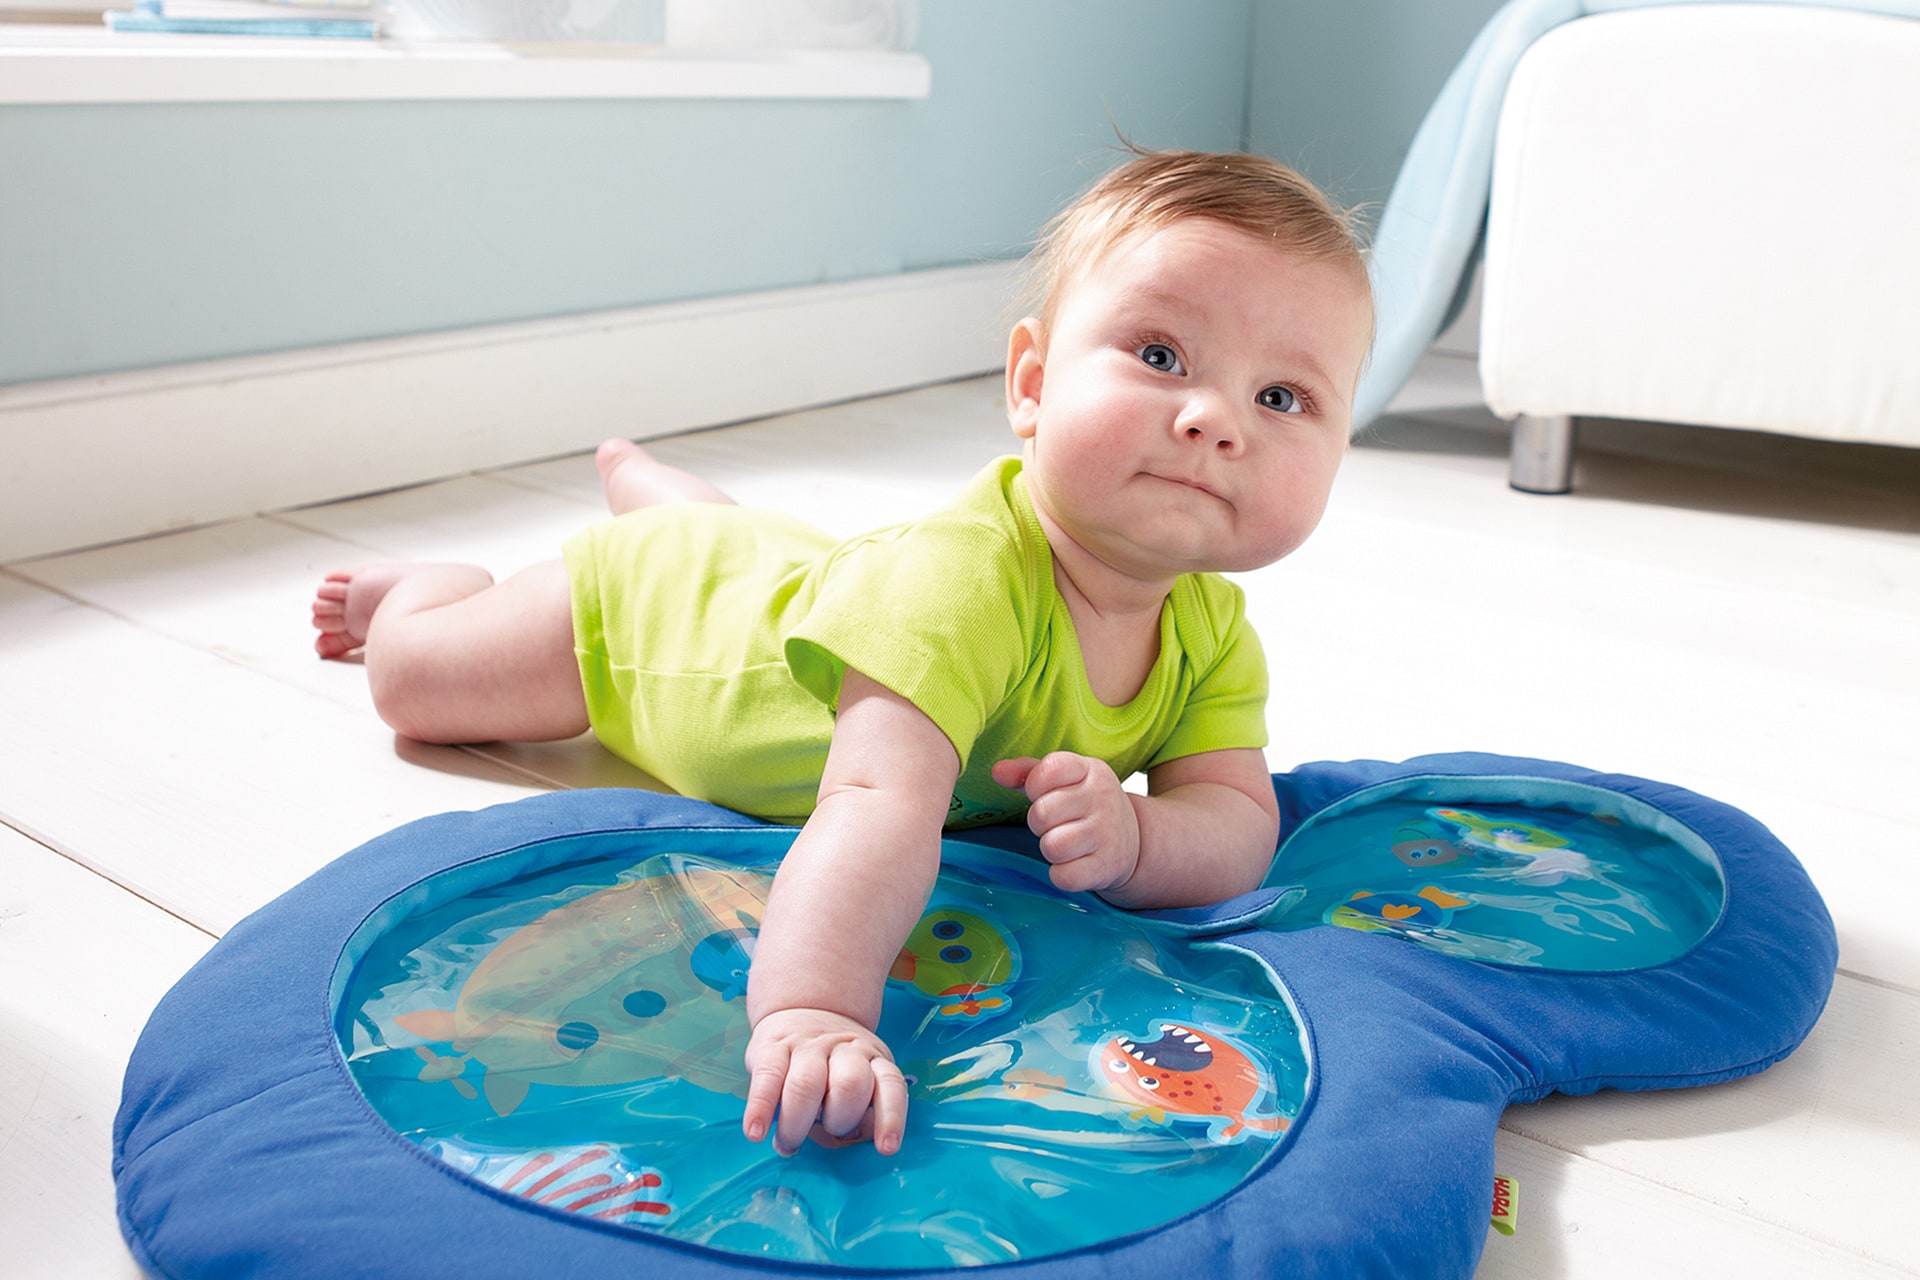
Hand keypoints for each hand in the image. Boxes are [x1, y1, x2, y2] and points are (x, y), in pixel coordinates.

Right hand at [742, 1007, 908, 1156]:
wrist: (805, 1010)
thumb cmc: (832, 1068)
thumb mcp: (858, 1085)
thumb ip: (858, 1114)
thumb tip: (845, 1142)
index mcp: (873, 1060)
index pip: (889, 1086)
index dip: (890, 1118)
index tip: (886, 1149)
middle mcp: (845, 1049)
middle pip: (849, 1086)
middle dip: (838, 1121)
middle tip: (825, 1134)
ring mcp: (808, 1045)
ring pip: (807, 1084)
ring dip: (796, 1125)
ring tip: (788, 1145)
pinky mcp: (773, 1045)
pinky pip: (768, 1078)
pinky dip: (761, 1108)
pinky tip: (756, 1133)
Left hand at [992, 752, 1141, 893]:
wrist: (1134, 840)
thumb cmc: (1087, 806)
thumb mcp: (1065, 779)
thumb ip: (1028, 771)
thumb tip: (997, 771)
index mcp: (1091, 770)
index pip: (1049, 769)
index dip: (1034, 786)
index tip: (1044, 793)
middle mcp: (1103, 798)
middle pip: (1042, 813)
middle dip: (1039, 823)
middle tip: (1055, 824)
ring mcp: (1108, 833)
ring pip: (1052, 846)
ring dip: (1050, 848)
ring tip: (1065, 843)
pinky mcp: (1106, 867)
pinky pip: (1063, 876)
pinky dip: (1061, 874)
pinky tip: (1073, 863)